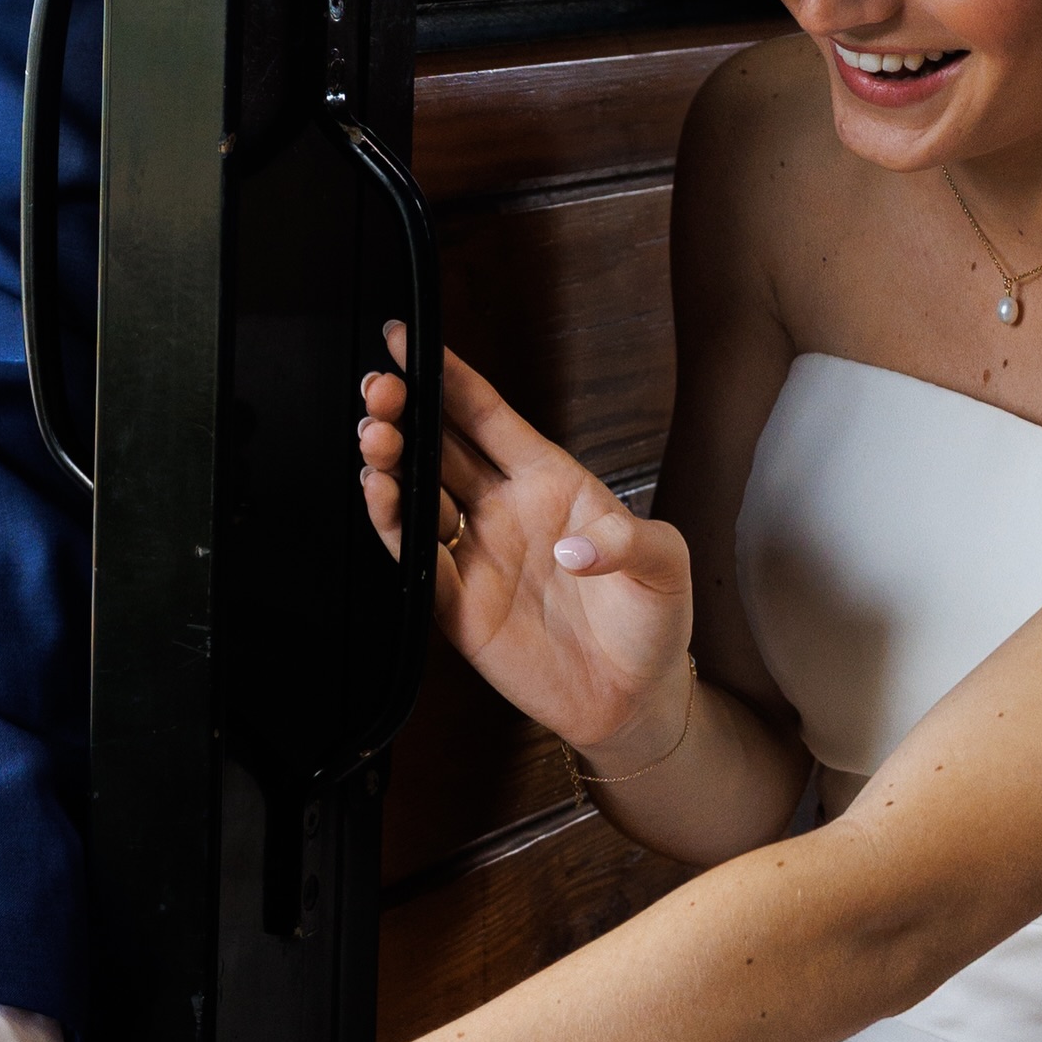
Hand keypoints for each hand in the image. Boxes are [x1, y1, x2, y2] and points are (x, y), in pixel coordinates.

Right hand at [361, 325, 694, 759]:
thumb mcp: (666, 565)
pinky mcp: (456, 605)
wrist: (636, 701)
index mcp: (551, 481)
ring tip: (376, 434)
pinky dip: (390, 525)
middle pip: (440, 446)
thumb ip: (627, 542)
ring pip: (417, 494)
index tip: (411, 340)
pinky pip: (413, 557)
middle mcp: (505, 510)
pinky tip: (379, 493)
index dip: (449, 376)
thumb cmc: (655, 621)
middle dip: (406, 410)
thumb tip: (571, 549)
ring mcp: (477, 555)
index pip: (488, 416)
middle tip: (382, 386)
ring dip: (391, 461)